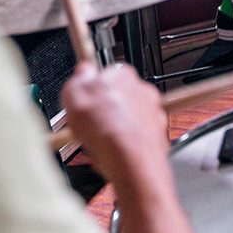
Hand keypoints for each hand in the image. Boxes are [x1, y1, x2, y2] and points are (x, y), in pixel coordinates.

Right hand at [61, 62, 169, 184]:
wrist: (132, 161)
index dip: (91, 90)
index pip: (105, 74)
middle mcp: (142, 90)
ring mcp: (153, 113)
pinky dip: (128, 143)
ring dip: (116, 127)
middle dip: (104, 110)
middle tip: (89, 125)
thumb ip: (78, 78)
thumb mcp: (74, 94)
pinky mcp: (158, 135)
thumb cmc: (107, 129)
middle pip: (118, 96)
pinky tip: (114, 152)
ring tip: (100, 142)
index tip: (83, 102)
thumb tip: (82, 71)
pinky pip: (138, 136)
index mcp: (122, 74)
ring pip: (128, 117)